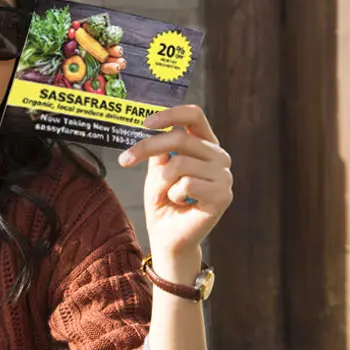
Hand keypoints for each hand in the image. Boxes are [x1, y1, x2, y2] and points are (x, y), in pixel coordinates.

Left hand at [118, 105, 232, 263]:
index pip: (194, 115)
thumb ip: (159, 148)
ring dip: (161, 182)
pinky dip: (173, 194)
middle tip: (125, 160)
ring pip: (179, 164)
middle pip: (179, 138)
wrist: (167, 235)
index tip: (146, 122)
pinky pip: (186, 184)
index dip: (170, 114)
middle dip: (147, 148)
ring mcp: (224, 176)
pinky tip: (181, 203)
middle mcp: (219, 156)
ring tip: (166, 195)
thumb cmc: (162, 200)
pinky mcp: (223, 195)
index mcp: (205, 144)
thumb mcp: (156, 168)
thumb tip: (151, 125)